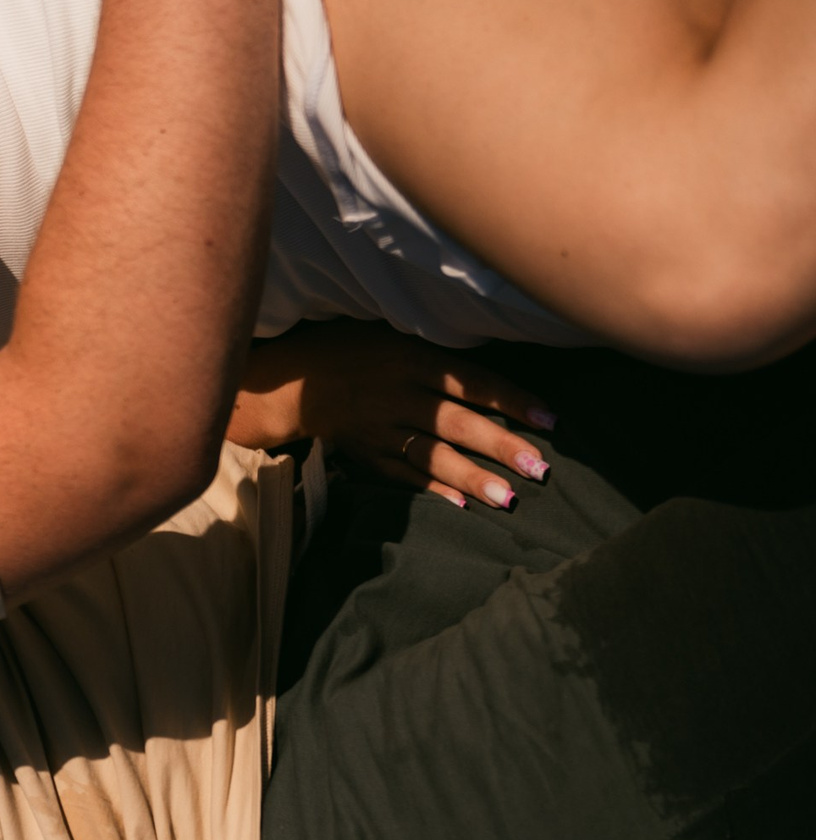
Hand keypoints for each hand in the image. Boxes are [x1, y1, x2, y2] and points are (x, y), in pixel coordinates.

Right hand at [225, 322, 554, 508]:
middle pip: (456, 425)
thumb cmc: (350, 348)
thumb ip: (438, 352)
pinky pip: (401, 474)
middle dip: (500, 447)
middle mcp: (397, 397)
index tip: (550, 420)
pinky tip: (461, 506)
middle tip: (539, 469)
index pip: (470, 383)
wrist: (288, 382)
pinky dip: (431, 489)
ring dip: (471, 478)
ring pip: (432, 457)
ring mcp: (380, 431)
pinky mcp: (366, 454)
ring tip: (508, 500)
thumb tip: (493, 368)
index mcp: (410, 361)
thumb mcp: (393, 333)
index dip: (511, 401)